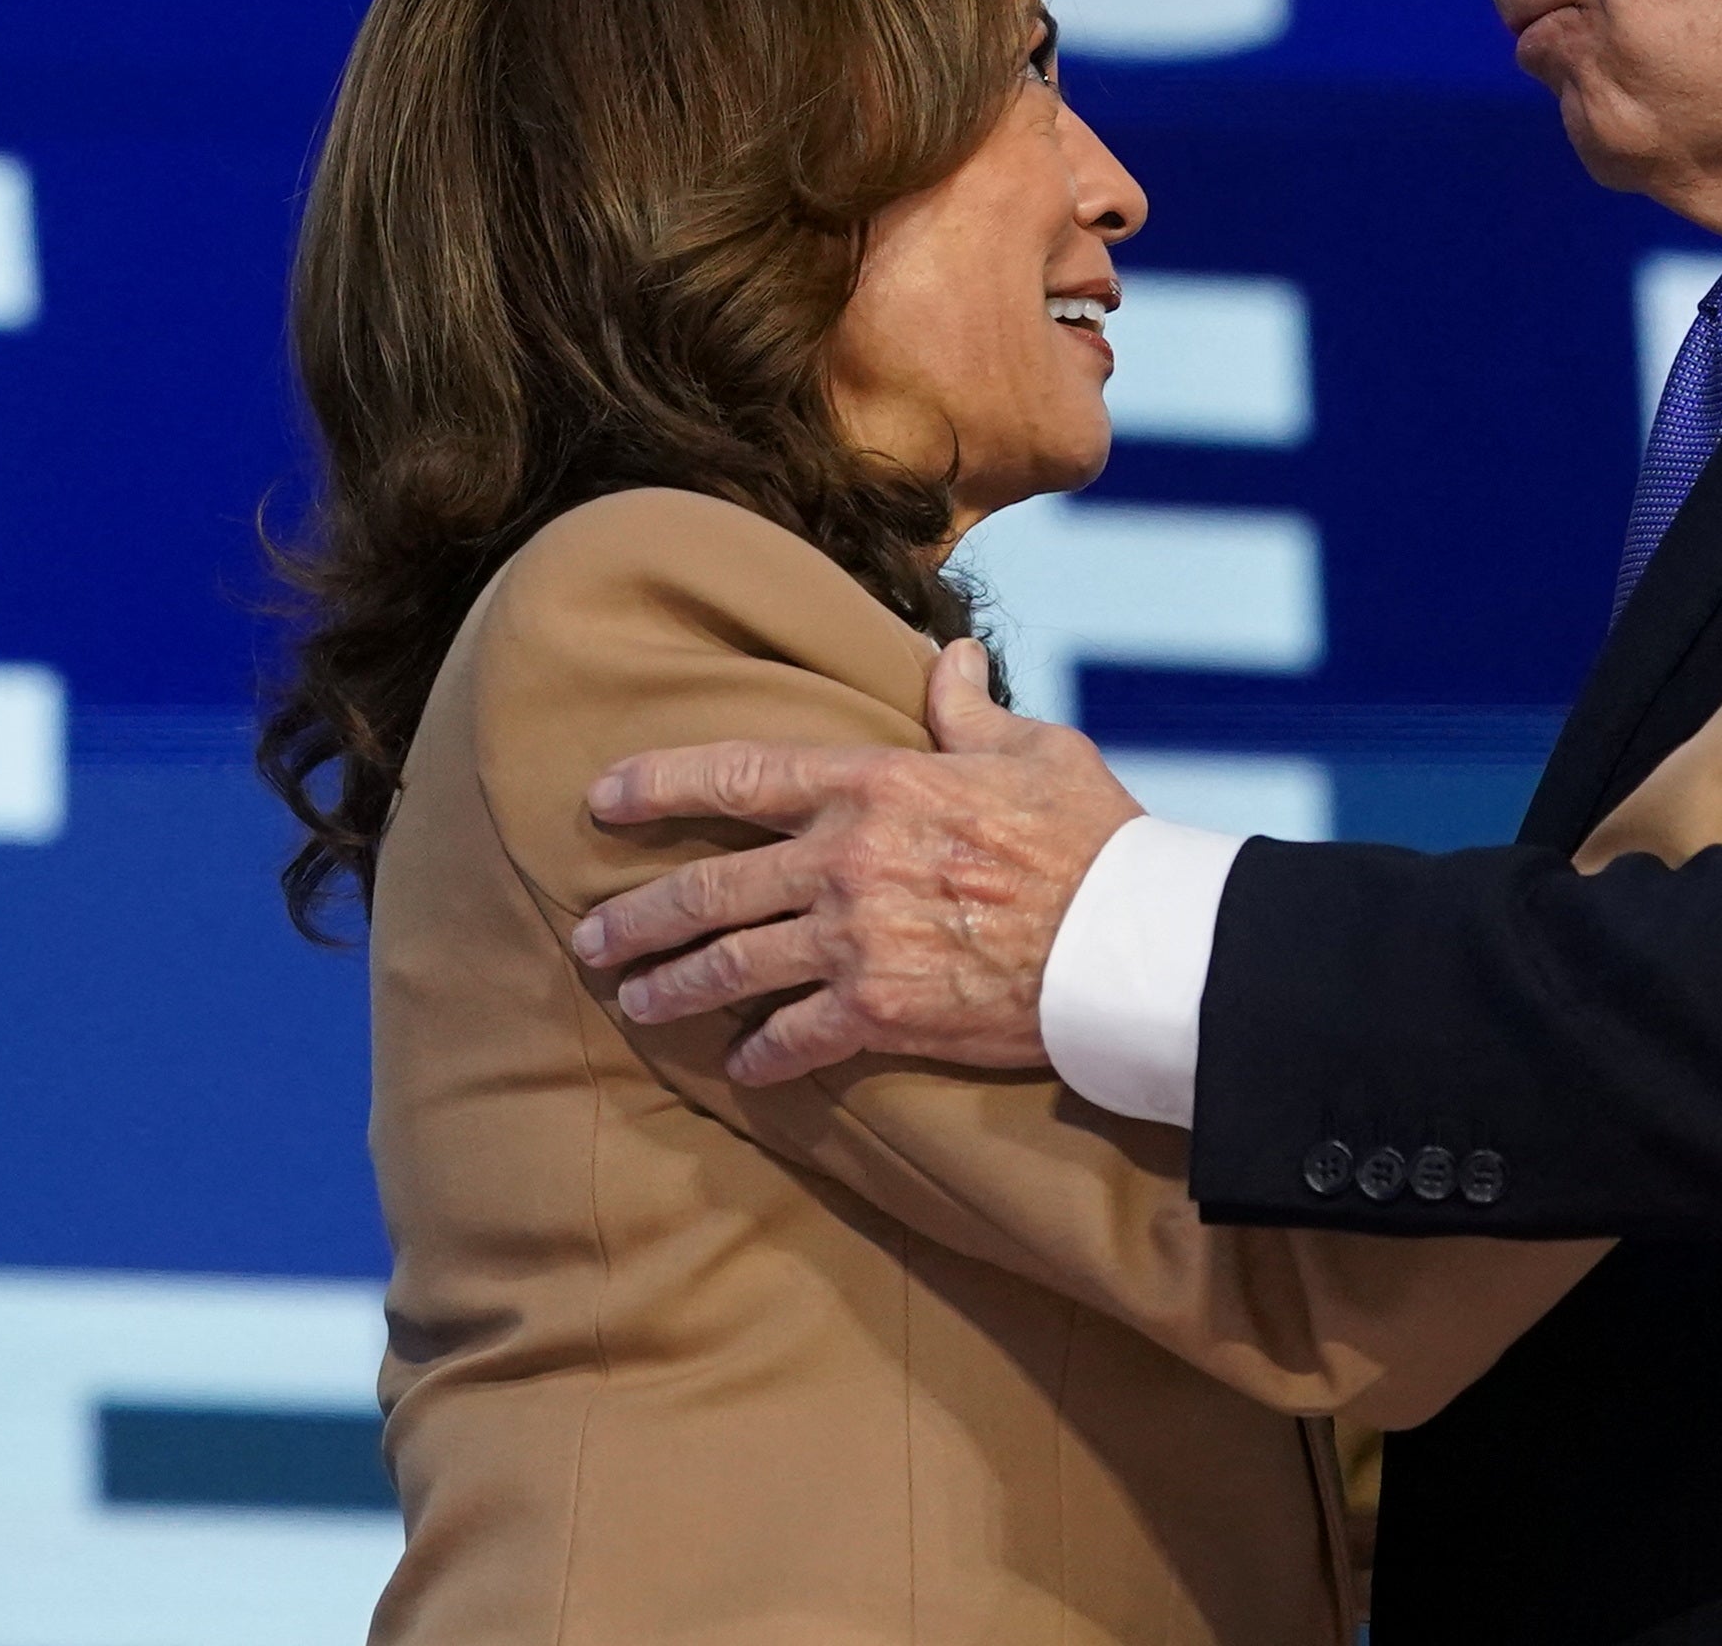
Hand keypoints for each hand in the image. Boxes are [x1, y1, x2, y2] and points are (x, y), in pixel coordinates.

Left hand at [566, 638, 1142, 1081]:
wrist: (1129, 940)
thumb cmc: (1092, 836)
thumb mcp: (1035, 749)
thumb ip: (970, 710)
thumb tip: (950, 658)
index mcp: (876, 784)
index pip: (738, 775)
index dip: (658, 784)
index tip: (600, 798)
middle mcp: (846, 861)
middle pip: (708, 888)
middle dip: (636, 916)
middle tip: (592, 938)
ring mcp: (855, 941)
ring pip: (730, 966)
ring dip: (672, 986)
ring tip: (635, 999)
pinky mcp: (880, 1013)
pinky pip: (794, 1039)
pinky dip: (760, 1056)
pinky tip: (740, 1064)